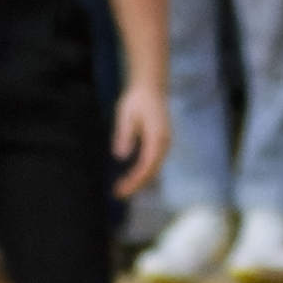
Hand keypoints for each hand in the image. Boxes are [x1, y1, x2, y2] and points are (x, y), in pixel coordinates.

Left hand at [110, 78, 170, 195]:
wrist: (150, 88)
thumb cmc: (136, 100)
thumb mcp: (125, 115)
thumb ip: (124, 135)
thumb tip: (121, 156)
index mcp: (157, 137)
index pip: (146, 165)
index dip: (134, 180)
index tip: (121, 189)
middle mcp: (164, 143)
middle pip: (151, 171)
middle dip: (135, 185)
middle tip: (117, 194)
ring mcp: (165, 144)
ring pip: (153, 169)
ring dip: (139, 181)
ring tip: (122, 190)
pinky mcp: (161, 144)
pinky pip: (153, 163)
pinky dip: (142, 173)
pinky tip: (130, 178)